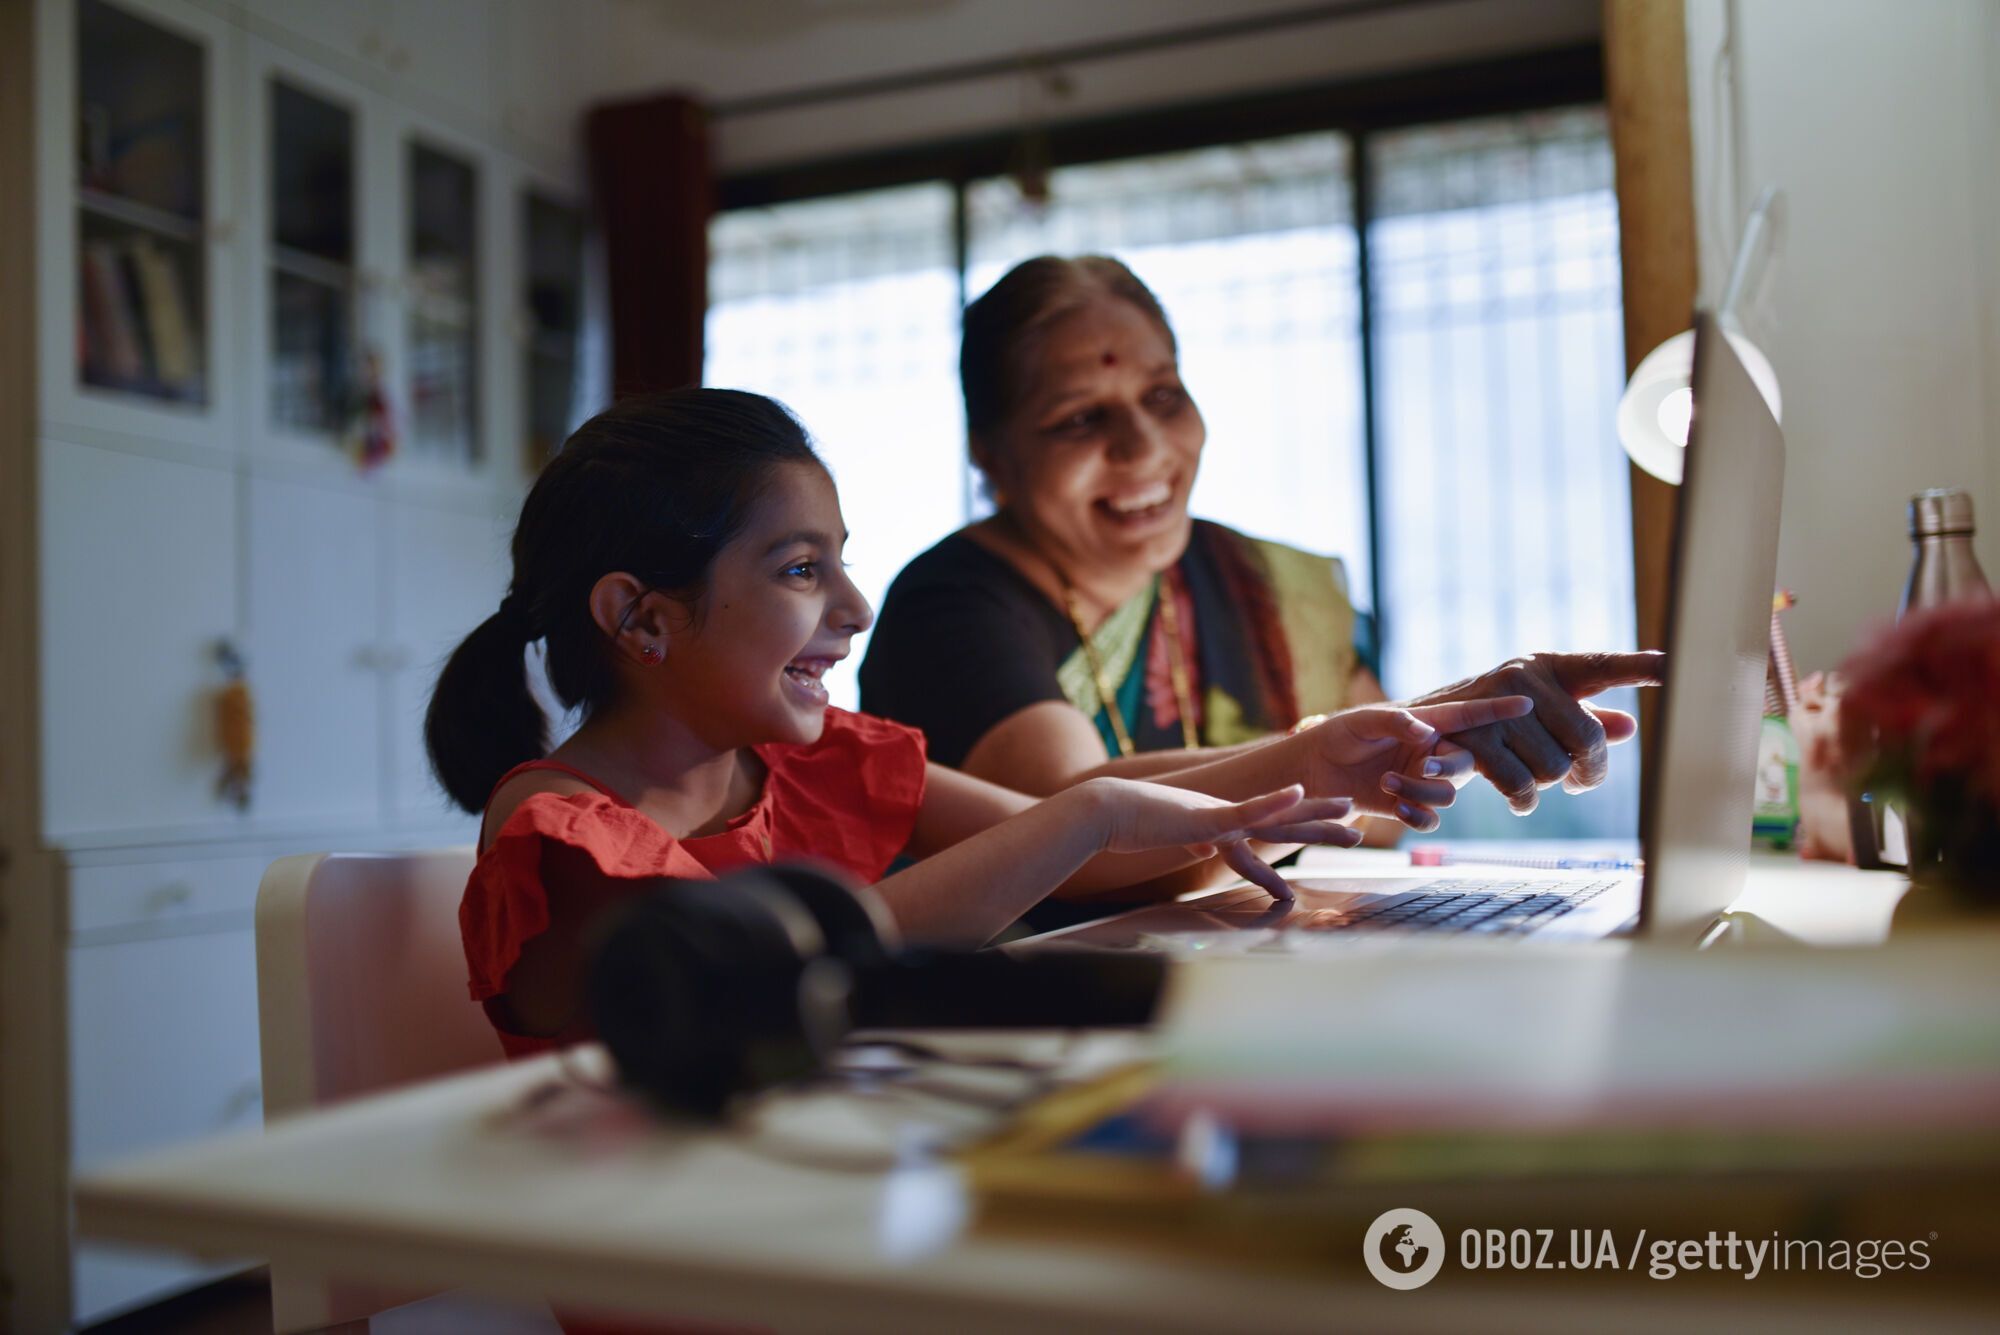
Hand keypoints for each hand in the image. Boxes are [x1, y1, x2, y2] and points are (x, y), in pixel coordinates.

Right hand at [1084, 778, 1357, 901]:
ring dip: (1314, 817)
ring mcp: (1219, 817)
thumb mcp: (1172, 838)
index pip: (1268, 831)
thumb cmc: (1131, 827)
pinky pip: (1245, 812)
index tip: (1327, 829)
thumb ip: (1194, 842)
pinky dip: (1272, 803)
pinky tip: (1296, 792)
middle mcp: (1226, 816)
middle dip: (1322, 826)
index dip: (1299, 829)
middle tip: (1358, 827)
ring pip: (1278, 818)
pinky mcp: (1205, 819)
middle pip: (1284, 823)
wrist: (1105, 812)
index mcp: (1221, 824)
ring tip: (1348, 815)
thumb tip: (1204, 852)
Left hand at [1300, 698, 1536, 830]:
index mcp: (1427, 723)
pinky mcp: (1410, 805)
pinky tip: (1399, 809)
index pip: (1469, 716)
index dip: (1498, 710)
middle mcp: (1432, 752)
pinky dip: (1419, 817)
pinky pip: (1431, 818)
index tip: (1528, 701)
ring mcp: (1423, 780)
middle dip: (1447, 768)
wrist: (1314, 771)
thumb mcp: (1363, 721)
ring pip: (1448, 794)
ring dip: (1422, 791)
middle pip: (1466, 764)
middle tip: (1420, 765)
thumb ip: (1395, 721)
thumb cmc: (1339, 735)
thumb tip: (1425, 731)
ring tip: (1386, 782)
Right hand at [1407, 651, 1664, 813]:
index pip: (1604, 664)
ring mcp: (1498, 706)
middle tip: (1579, 783)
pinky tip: (1519, 800)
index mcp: (1549, 666)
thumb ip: (1581, 718)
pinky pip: (1521, 787)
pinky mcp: (1474, 739)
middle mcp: (1524, 676)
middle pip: (1587, 739)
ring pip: (1554, 769)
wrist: (1415, 730)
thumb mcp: (1537, 714)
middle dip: (1589, 772)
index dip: (1642, 665)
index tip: (1677, 663)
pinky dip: (1523, 802)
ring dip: (1546, 786)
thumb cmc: (1490, 722)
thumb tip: (1628, 727)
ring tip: (1529, 780)